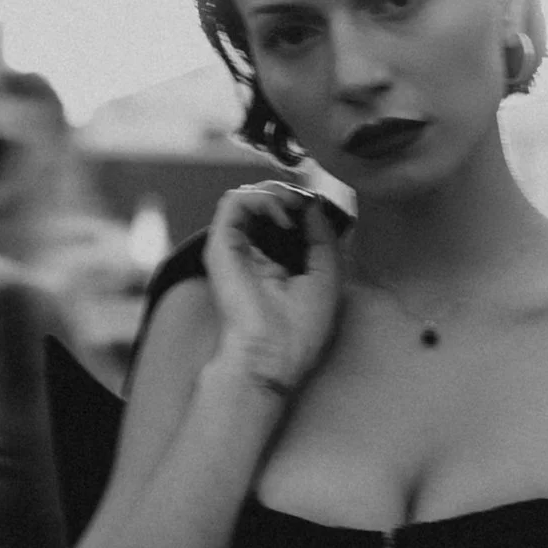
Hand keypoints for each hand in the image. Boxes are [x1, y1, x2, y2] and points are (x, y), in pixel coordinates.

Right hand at [204, 184, 347, 402]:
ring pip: (249, 197)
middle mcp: (252, 254)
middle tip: (307, 201)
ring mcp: (234, 249)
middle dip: (290, 193)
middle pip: (265, 203)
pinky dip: (262, 197)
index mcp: (276, 264)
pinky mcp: (220, 246)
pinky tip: (282, 213)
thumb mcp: (327, 275)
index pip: (283, 218)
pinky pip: (234, 202)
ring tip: (295, 207)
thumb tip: (313, 204)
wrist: (272, 354)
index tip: (319, 203)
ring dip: (277, 192)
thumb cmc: (300, 329)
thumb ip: (322, 236)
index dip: (301, 203)